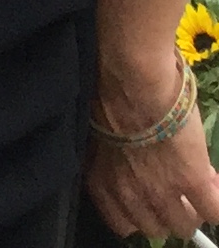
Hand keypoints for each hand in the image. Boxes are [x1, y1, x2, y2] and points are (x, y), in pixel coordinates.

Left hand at [84, 59, 218, 239]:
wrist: (132, 81)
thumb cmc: (110, 96)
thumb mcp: (106, 138)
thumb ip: (120, 163)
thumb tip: (142, 169)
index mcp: (104, 184)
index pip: (123, 224)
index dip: (141, 211)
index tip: (148, 198)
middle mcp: (130, 196)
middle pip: (156, 228)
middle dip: (167, 210)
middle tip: (176, 189)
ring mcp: (163, 194)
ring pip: (185, 224)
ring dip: (193, 209)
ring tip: (197, 185)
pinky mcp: (193, 183)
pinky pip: (215, 212)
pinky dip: (217, 203)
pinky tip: (214, 185)